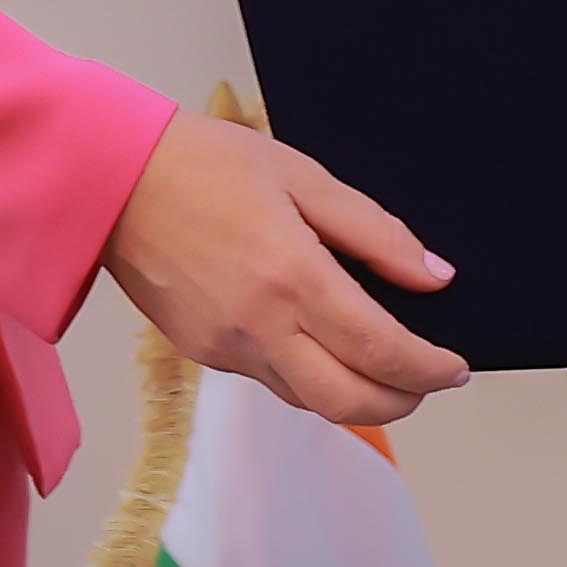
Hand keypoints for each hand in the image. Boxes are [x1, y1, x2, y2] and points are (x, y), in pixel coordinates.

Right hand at [101, 111, 469, 426]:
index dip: (428, 368)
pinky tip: (323, 345)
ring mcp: (227, 348)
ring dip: (356, 398)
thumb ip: (375, 233)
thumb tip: (434, 276)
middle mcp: (259, 326)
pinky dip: (310, 377)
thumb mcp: (303, 177)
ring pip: (309, 402)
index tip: (456, 367)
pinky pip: (272, 381)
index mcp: (291, 277)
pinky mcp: (203, 353)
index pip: (380, 349)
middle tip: (429, 379)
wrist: (111, 179)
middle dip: (401, 401)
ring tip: (385, 366)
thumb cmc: (204, 163)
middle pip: (349, 402)